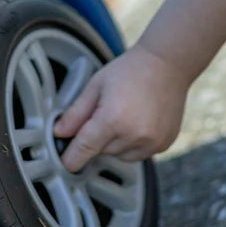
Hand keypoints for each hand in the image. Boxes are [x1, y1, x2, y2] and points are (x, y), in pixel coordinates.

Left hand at [53, 43, 189, 172]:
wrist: (167, 64)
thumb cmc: (131, 70)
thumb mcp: (96, 85)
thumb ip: (76, 112)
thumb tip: (58, 133)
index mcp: (113, 118)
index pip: (84, 149)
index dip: (70, 157)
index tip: (65, 162)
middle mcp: (133, 135)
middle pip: (102, 151)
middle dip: (99, 136)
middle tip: (107, 109)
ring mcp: (151, 142)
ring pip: (120, 155)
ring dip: (117, 141)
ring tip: (126, 112)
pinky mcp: (163, 145)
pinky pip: (139, 153)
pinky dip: (135, 142)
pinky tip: (139, 119)